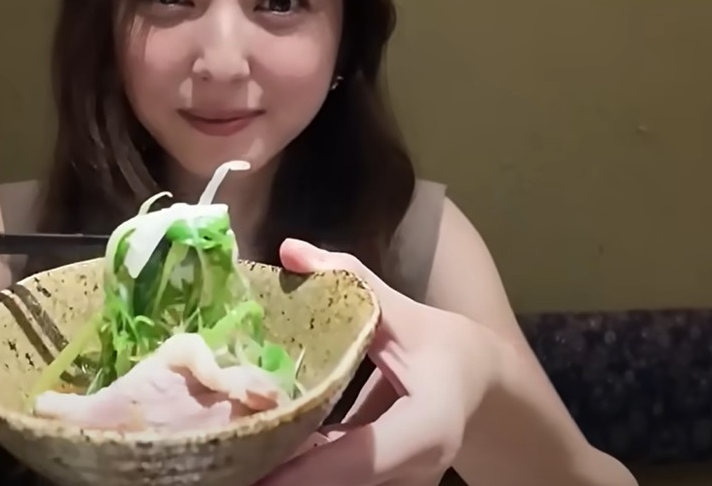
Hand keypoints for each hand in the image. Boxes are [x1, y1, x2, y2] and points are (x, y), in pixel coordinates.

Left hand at [257, 238, 504, 485]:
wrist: (482, 384)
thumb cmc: (445, 346)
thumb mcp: (403, 311)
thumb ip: (350, 280)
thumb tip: (291, 249)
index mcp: (427, 425)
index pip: (363, 455)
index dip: (310, 470)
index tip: (261, 476)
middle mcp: (416, 465)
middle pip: (343, 481)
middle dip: (285, 474)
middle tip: (228, 462)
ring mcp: (403, 481)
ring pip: (340, 484)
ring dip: (289, 472)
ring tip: (233, 459)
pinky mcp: (387, 482)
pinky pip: (340, 478)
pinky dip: (303, 466)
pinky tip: (259, 449)